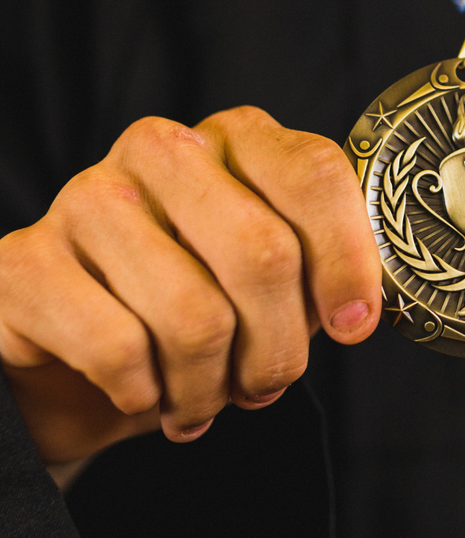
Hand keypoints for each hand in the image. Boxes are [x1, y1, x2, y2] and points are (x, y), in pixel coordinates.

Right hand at [0, 107, 380, 462]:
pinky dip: (147, 394)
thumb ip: (323, 272)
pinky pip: (120, 349)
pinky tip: (145, 392)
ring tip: (205, 398)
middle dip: (279, 348)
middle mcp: (161, 150)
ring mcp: (86, 197)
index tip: (353, 326)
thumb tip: (358, 312)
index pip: (314, 176)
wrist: (80, 350)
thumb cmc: (202, 302)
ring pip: (195, 315)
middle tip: (266, 383)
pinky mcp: (24, 261)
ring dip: (211, 386)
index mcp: (235, 139)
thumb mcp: (278, 281)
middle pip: (262, 253)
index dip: (348, 262)